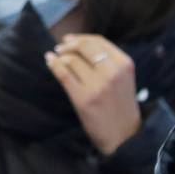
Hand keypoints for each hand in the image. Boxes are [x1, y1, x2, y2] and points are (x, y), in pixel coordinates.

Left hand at [46, 34, 144, 156]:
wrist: (124, 135)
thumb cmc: (120, 105)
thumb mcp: (123, 78)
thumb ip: (108, 61)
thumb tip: (78, 43)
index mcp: (124, 64)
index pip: (98, 41)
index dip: (80, 38)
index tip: (69, 39)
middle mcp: (112, 72)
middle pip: (84, 47)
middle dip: (68, 45)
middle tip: (59, 48)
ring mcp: (98, 85)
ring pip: (71, 60)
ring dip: (59, 57)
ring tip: (55, 58)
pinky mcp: (83, 98)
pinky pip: (63, 74)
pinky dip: (53, 65)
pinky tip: (49, 62)